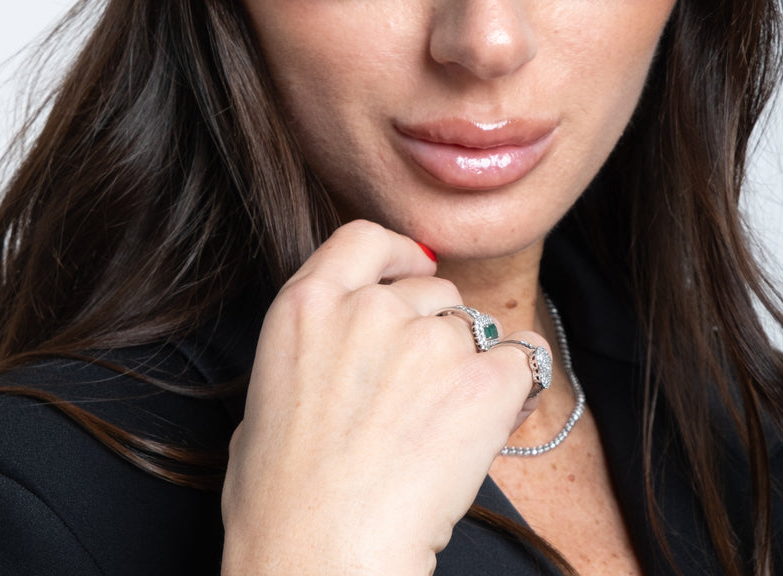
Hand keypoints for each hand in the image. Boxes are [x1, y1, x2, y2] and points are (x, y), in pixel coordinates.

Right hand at [220, 220, 548, 575]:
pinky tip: (494, 421)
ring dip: (468, 365)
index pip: (363, 238)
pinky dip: (516, 386)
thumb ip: (306, 360)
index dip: (397, 251)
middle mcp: (367, 308)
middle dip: (434, 329)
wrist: (322, 557)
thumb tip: (329, 364)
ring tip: (445, 428)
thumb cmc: (281, 503)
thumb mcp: (260, 405)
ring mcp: (426, 339)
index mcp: (306, 307)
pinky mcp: (480, 379)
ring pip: (472, 328)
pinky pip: (522, 357)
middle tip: (423, 392)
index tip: (415, 267)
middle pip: (428, 290)